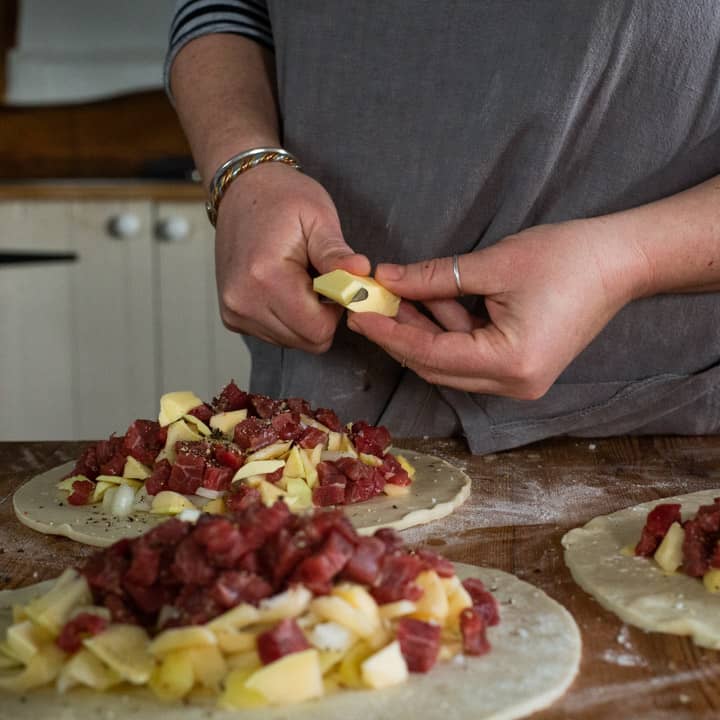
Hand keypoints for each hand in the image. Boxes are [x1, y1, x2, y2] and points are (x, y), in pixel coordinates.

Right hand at [214, 163, 369, 351]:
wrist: (242, 190)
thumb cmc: (283, 198)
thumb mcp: (318, 218)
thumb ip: (337, 254)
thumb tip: (362, 274)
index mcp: (265, 277)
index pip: (318, 330)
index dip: (337, 312)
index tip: (338, 285)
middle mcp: (243, 301)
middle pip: (306, 341)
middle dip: (323, 317)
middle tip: (323, 281)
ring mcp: (235, 311)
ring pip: (292, 341)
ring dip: (305, 318)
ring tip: (302, 280)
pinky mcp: (233, 316)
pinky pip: (275, 335)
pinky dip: (288, 318)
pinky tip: (286, 288)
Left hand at [346, 218, 650, 397]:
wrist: (621, 261)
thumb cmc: (567, 257)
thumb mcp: (492, 264)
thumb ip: (432, 278)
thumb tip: (385, 279)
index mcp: (510, 364)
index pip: (432, 354)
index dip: (390, 333)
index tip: (358, 314)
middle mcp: (513, 385)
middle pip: (436, 366)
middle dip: (398, 335)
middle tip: (364, 308)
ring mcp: (518, 381)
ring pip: (450, 361)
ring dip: (421, 330)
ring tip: (389, 298)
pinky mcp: (520, 368)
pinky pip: (470, 354)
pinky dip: (446, 330)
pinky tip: (424, 302)